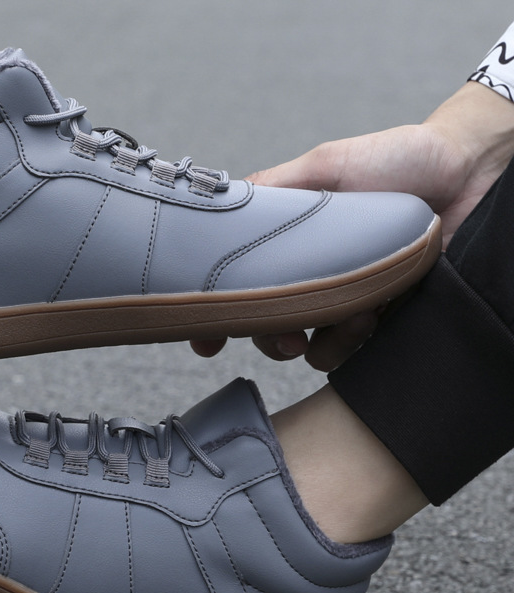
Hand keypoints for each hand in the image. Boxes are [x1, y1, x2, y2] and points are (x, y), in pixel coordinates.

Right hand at [193, 82, 513, 368]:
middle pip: (261, 325)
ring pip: (298, 348)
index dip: (213, 315)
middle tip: (283, 334)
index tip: (203, 337)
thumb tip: (224, 201)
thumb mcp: (325, 164)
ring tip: (345, 313)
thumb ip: (274, 186)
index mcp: (285, 245)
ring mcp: (339, 302)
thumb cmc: (398, 159)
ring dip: (310, 340)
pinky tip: (371, 314)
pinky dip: (348, 342)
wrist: (469, 173)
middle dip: (264, 337)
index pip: (236, 284)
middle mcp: (306, 277)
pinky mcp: (374, 319)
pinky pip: (343, 354)